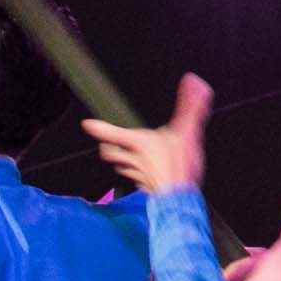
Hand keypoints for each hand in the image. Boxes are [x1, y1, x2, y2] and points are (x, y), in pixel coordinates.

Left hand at [89, 73, 211, 201]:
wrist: (179, 197)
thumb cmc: (178, 166)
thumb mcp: (187, 131)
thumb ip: (190, 106)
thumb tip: (192, 82)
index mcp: (139, 143)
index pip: (113, 133)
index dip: (100, 128)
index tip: (87, 124)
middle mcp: (134, 159)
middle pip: (112, 154)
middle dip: (109, 149)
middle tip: (106, 145)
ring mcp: (139, 175)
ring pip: (123, 168)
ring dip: (123, 164)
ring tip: (124, 161)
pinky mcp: (147, 188)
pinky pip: (137, 182)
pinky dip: (138, 178)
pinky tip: (145, 178)